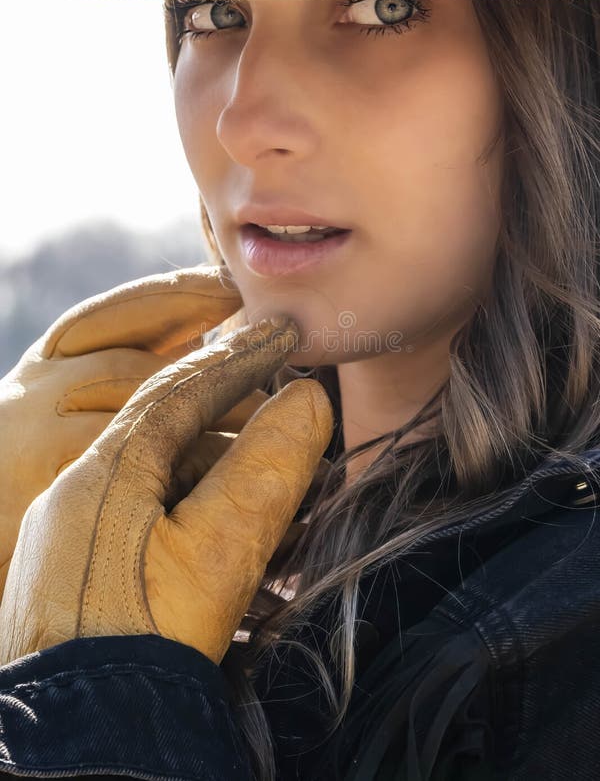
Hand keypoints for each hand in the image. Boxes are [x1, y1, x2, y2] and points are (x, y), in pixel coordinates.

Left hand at [0, 316, 332, 665]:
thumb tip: (308, 400)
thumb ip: (264, 472)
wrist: (80, 750)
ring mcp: (74, 536)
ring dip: (221, 470)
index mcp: (100, 476)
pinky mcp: (82, 575)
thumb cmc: (144, 649)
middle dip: (234, 418)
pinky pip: (150, 516)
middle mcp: (77, 496)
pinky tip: (235, 532)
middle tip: (290, 407)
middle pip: (170, 433)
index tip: (284, 332)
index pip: (179, 392)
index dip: (238, 357)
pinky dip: (198, 510)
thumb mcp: (217, 555)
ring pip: (163, 477)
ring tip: (278, 480)